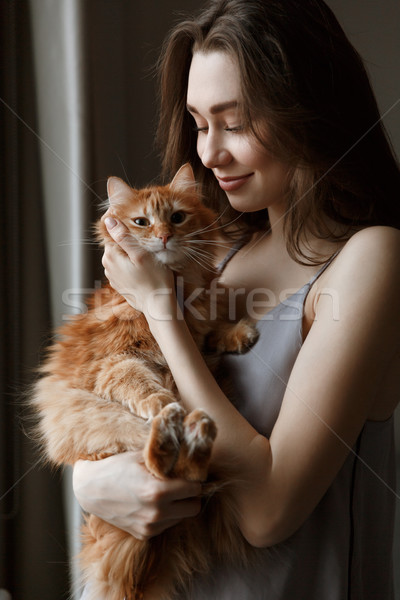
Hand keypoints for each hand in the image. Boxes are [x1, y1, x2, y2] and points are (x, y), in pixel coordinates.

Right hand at [72, 452, 201, 539]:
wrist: (90, 489)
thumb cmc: (116, 467)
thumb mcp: (142, 457)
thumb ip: (167, 459)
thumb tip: (189, 455)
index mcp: (158, 491)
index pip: (195, 489)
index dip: (194, 480)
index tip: (189, 475)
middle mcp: (156, 512)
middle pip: (194, 507)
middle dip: (191, 495)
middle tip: (182, 485)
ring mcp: (150, 526)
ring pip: (182, 518)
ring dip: (179, 506)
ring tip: (166, 493)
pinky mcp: (144, 535)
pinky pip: (168, 525)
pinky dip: (167, 515)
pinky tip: (155, 503)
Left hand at [102, 217, 175, 316]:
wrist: (158, 306)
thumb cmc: (154, 280)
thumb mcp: (141, 254)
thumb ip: (124, 237)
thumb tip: (109, 221)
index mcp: (111, 256)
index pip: (114, 234)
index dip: (128, 232)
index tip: (142, 236)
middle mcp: (108, 266)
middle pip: (118, 246)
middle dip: (130, 245)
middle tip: (148, 248)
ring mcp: (113, 277)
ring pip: (122, 258)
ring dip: (132, 256)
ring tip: (149, 260)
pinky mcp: (121, 285)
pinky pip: (125, 270)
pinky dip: (133, 267)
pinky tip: (145, 271)